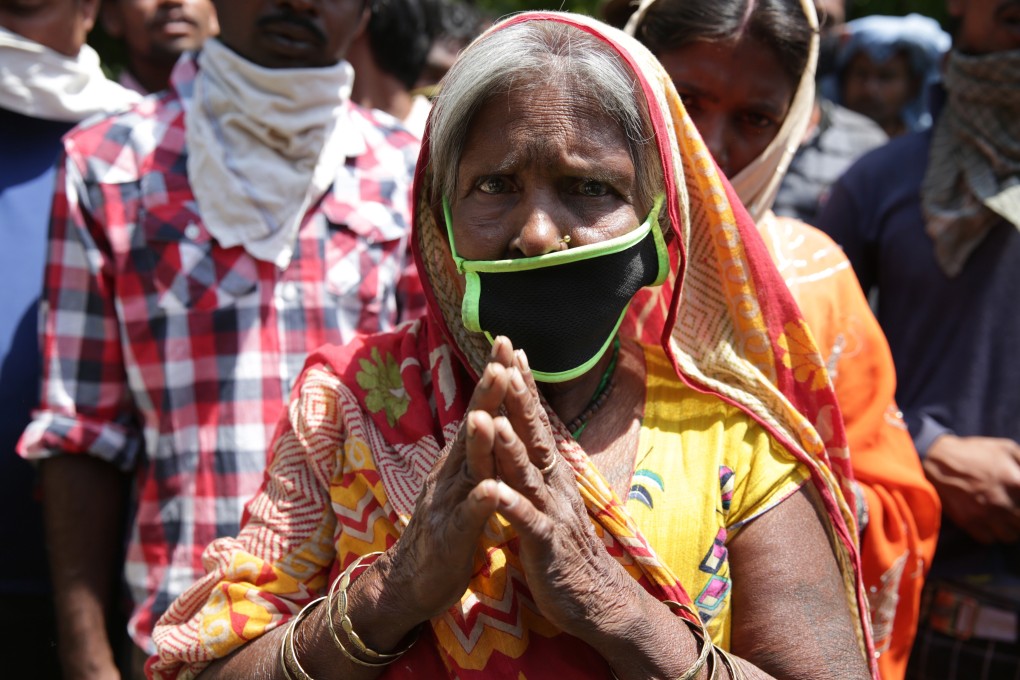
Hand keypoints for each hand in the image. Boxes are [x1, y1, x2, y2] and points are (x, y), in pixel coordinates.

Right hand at [378, 338, 515, 622]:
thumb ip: (478, 454)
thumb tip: (491, 415)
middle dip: (486, 395)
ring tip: (486, 415)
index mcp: (461, 462)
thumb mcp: (465, 485)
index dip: (495, 381)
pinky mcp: (451, 537)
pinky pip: (467, 517)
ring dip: (477, 442)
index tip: (508, 345)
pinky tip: (490, 490)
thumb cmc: (447, 532)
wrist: (411, 584)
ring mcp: (448, 503)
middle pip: (472, 429)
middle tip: (500, 361)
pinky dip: (479, 502)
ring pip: (467, 468)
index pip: (481, 412)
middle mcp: (452, 474)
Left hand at [486, 344, 639, 642]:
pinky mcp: (546, 544)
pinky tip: (494, 490)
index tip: (509, 347)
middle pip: (533, 433)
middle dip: (517, 397)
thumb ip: (534, 463)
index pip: (534, 419)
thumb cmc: (563, 546)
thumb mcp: (547, 496)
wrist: (594, 597)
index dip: (522, 384)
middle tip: (503, 360)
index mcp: (549, 471)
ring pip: (527, 473)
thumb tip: (525, 428)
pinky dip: (510, 504)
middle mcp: (553, 483)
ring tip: (492, 418)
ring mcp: (551, 511)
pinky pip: (526, 521)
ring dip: (509, 446)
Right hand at [924, 434, 1019, 542]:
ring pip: (1010, 536)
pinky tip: (988, 522)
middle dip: (1019, 516)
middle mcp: (1003, 503)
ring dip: (1009, 529)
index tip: (1019, 499)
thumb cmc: (972, 452)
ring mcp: (985, 515)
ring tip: (1004, 520)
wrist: (936, 459)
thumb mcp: (1005, 448)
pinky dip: (991, 534)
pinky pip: (989, 539)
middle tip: (1013, 509)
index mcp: (1016, 482)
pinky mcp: (968, 522)